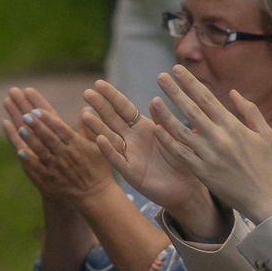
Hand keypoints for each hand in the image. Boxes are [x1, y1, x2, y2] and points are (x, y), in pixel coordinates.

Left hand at [3, 88, 112, 206]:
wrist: (95, 195)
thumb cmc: (99, 168)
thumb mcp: (101, 146)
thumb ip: (90, 127)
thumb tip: (86, 108)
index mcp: (77, 144)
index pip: (60, 128)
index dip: (48, 119)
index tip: (36, 110)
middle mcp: (66, 155)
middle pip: (49, 138)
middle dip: (37, 126)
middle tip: (25, 115)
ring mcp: (57, 168)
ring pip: (42, 151)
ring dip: (31, 140)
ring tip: (21, 129)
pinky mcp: (51, 180)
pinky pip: (38, 168)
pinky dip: (29, 160)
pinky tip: (20, 151)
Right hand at [80, 81, 208, 228]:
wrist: (186, 187)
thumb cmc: (182, 159)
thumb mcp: (174, 136)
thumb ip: (164, 120)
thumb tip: (154, 99)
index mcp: (142, 127)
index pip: (124, 108)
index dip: (111, 96)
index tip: (98, 82)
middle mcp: (132, 139)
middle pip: (112, 119)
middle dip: (99, 106)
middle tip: (86, 93)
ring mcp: (129, 155)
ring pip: (110, 138)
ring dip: (97, 127)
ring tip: (85, 114)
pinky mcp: (132, 173)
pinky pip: (118, 160)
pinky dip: (109, 150)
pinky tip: (100, 140)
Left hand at [148, 69, 271, 224]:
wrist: (262, 196)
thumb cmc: (264, 163)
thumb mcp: (264, 133)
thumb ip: (249, 110)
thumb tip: (232, 92)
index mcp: (232, 125)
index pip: (207, 98)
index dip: (190, 82)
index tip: (177, 69)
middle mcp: (218, 137)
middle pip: (191, 109)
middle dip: (174, 91)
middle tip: (160, 76)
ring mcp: (208, 154)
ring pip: (181, 130)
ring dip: (165, 114)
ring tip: (152, 100)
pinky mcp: (201, 171)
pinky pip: (180, 153)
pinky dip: (168, 141)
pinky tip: (156, 129)